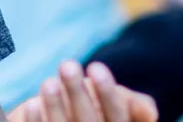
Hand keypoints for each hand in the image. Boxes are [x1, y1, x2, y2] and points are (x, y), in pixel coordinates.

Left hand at [7, 62, 156, 121]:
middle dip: (77, 93)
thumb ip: (137, 105)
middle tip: (67, 65)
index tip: (95, 66)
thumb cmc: (97, 107)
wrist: (70, 114)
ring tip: (50, 83)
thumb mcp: (121, 104)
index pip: (117, 116)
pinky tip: (33, 104)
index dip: (107, 92)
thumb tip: (150, 113)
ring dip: (55, 107)